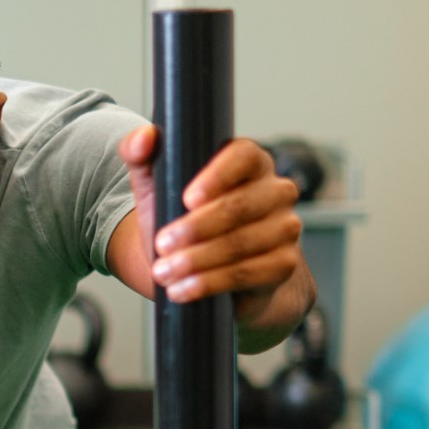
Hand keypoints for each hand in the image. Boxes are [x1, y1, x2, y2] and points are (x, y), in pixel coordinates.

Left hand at [118, 128, 303, 313]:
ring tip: (164, 271)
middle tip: (162, 244)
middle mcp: (276, 191)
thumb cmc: (183, 220)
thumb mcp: (158, 186)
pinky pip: (248, 274)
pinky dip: (210, 283)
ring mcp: (285, 228)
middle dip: (196, 228)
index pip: (243, 156)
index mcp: (251, 162)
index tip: (187, 198)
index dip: (217, 176)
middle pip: (240, 205)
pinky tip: (184, 289)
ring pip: (241, 243)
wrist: (204, 270)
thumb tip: (143, 139)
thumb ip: (142, 156)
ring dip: (197, 260)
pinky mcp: (283, 265)